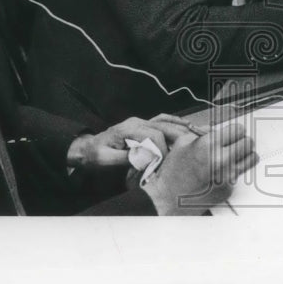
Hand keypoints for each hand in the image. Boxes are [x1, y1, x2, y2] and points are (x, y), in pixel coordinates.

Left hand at [66, 113, 194, 169]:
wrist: (86, 149)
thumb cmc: (94, 156)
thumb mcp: (105, 160)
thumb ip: (125, 158)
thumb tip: (145, 158)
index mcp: (128, 129)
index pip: (154, 136)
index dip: (162, 150)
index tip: (164, 163)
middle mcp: (136, 122)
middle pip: (163, 126)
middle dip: (178, 137)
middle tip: (190, 148)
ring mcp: (140, 122)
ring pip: (165, 121)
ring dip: (181, 127)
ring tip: (196, 134)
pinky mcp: (142, 126)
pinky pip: (161, 120)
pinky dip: (174, 121)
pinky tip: (185, 125)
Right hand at [141, 122, 256, 214]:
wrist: (168, 198)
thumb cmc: (173, 172)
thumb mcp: (183, 142)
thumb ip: (203, 132)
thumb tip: (217, 129)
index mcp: (210, 145)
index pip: (238, 130)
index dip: (235, 130)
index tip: (232, 133)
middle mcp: (222, 161)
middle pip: (248, 143)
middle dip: (241, 141)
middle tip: (233, 144)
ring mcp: (227, 177)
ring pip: (251, 158)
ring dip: (243, 155)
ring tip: (233, 156)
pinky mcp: (229, 190)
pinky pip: (240, 174)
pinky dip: (233, 171)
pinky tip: (220, 173)